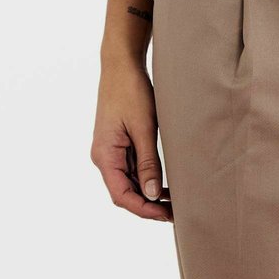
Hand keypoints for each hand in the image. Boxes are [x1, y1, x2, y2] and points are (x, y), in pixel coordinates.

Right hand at [91, 56, 172, 221]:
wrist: (121, 63)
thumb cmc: (131, 91)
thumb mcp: (143, 127)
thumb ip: (147, 162)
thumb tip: (151, 195)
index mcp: (104, 155)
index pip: (121, 195)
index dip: (143, 209)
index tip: (165, 215)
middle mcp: (103, 156)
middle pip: (123, 191)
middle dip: (147, 204)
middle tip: (174, 211)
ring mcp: (110, 149)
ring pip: (127, 181)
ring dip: (147, 192)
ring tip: (172, 200)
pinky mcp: (117, 142)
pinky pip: (130, 166)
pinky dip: (145, 176)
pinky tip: (162, 181)